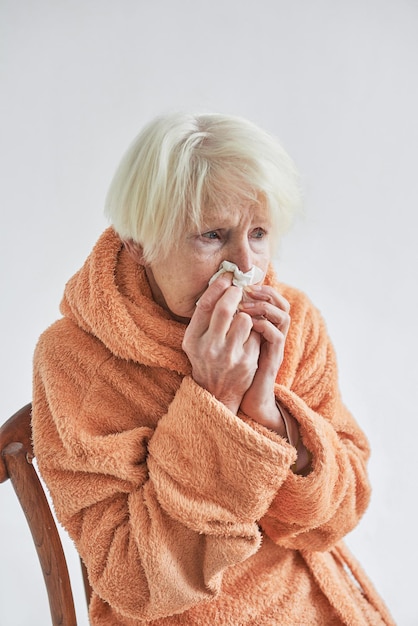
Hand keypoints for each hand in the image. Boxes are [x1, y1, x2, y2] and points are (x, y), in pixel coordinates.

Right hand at [182, 274, 260, 413]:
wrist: (216, 393)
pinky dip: (255, 330)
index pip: (205, 305)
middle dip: (235, 294)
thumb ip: (203, 318)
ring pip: (245, 319)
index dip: (217, 287)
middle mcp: (209, 347)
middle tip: (239, 290)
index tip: (227, 278)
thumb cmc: (206, 359)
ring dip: (246, 313)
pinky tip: (251, 334)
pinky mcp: (247, 362)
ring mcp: (230, 355)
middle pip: (225, 308)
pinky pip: (256, 334)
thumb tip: (220, 284)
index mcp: (193, 339)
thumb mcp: (195, 340)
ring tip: (244, 316)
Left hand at [238, 285, 289, 431]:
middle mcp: (273, 335)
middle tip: (246, 289)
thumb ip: (231, 325)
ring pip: (283, 316)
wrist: (243, 400)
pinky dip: (264, 325)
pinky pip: (276, 336)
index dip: (260, 288)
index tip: (241, 282)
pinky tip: (249, 324)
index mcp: (264, 328)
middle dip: (264, 292)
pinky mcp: (273, 359)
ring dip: (264, 306)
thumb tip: (217, 303)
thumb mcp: (233, 344)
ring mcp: (275, 347)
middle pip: (282, 303)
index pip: (272, 300)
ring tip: (246, 305)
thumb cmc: (235, 371)